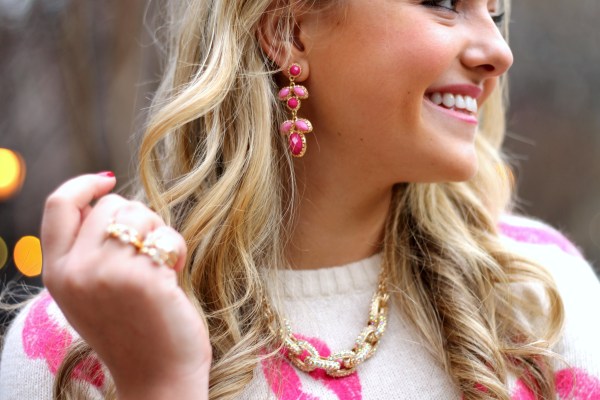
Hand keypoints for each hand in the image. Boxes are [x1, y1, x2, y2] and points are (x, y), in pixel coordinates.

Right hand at [41, 173, 210, 399]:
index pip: (57, 205)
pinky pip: (167, 236)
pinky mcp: (142, 277)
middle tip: (147, 253)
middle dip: (138, 219)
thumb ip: (86, 251)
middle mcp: (76, 271)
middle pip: (112, 204)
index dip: (83, 184)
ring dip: (159, 233)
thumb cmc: (133, 330)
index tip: (106, 179)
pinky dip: (177, 249)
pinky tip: (174, 276)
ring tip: (159, 267)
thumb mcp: (89, 292)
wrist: (157, 377)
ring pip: (142, 215)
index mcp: (57, 273)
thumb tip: (104, 198)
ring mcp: (107, 273)